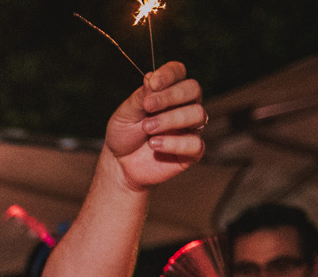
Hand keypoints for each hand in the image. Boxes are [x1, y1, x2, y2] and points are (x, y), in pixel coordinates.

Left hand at [104, 62, 206, 191]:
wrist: (119, 164)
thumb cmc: (124, 134)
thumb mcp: (125, 113)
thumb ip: (140, 96)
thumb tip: (152, 76)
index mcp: (169, 91)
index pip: (179, 72)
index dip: (170, 74)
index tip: (153, 83)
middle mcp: (184, 106)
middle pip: (193, 89)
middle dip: (171, 96)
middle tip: (147, 107)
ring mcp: (190, 128)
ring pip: (198, 114)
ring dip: (170, 119)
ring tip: (147, 128)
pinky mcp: (192, 151)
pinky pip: (195, 144)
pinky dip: (174, 143)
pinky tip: (154, 145)